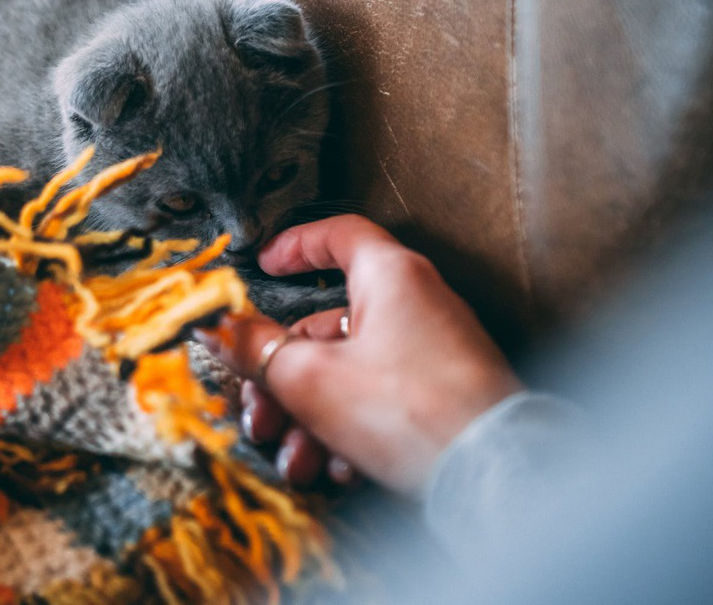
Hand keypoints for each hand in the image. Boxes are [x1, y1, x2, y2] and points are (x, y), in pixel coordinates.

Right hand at [201, 215, 522, 494]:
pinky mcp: (444, 395)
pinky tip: (338, 468)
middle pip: (329, 324)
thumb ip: (256, 349)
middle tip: (260, 408)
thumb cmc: (413, 412)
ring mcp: (434, 351)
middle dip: (284, 375)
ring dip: (310, 416)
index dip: (295, 245)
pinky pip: (382, 400)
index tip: (265, 264)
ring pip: (350, 371)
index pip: (339, 234)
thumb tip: (219, 329)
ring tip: (295, 457)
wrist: (493, 478)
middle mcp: (417, 304)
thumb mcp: (310, 379)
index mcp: (390, 277)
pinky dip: (351, 430)